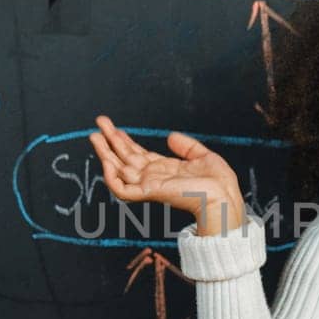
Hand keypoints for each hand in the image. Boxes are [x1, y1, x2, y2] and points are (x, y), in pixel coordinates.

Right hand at [88, 115, 245, 233]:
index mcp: (164, 170)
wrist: (223, 195)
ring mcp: (149, 186)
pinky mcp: (148, 192)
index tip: (113, 127)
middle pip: (124, 159)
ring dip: (105, 153)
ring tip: (95, 136)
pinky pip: (122, 189)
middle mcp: (153, 178)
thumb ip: (186, 146)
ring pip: (118, 171)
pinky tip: (106, 162)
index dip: (124, 141)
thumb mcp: (202, 156)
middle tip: (98, 124)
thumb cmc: (218, 182)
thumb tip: (171, 136)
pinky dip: (111, 178)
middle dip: (110, 142)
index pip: (137, 154)